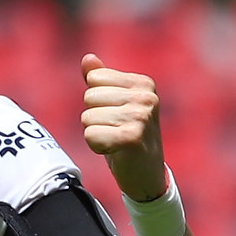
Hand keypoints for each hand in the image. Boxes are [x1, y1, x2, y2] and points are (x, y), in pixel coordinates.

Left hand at [79, 54, 171, 203]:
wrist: (148, 177)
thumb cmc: (129, 138)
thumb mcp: (117, 105)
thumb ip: (102, 80)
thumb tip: (88, 58)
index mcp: (144, 83)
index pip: (94, 78)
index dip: (97, 101)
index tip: (116, 116)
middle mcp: (146, 97)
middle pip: (89, 97)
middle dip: (95, 118)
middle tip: (115, 132)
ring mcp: (141, 117)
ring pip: (87, 117)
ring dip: (96, 133)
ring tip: (116, 142)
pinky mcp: (132, 137)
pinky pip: (90, 135)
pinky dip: (96, 147)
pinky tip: (115, 152)